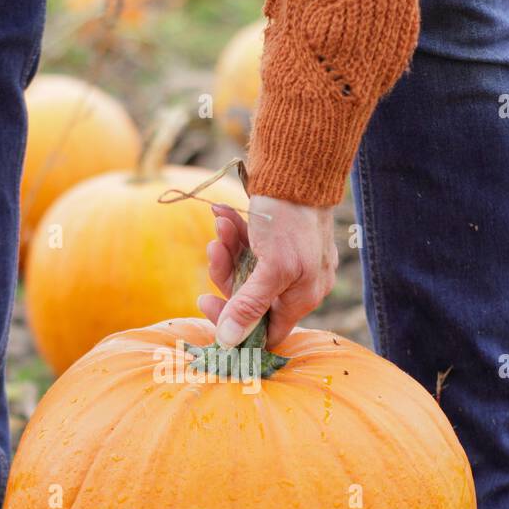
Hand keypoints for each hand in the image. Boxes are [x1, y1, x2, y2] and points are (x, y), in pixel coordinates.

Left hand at [197, 194, 338, 348]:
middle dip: (226, 272)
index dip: (235, 324)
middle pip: (249, 298)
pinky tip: (223, 213)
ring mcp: (288, 261)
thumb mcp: (270, 268)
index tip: (206, 301)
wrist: (299, 166)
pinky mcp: (278, 240)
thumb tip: (228, 341)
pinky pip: (249, 247)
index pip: (266, 332)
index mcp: (302, 297)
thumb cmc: (290, 219)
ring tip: (221, 223)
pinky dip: (234, 233)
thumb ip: (249, 306)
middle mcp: (297, 283)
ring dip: (227, 248)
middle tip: (212, 251)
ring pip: (245, 269)